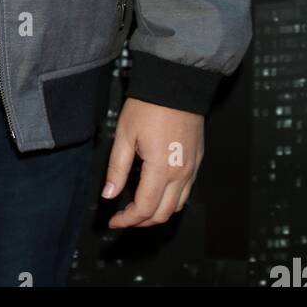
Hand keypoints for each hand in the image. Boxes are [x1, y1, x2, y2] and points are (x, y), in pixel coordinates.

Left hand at [101, 97, 203, 227]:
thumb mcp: (125, 135)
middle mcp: (181, 174)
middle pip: (162, 214)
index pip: (144, 209)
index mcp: (161, 170)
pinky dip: (171, 201)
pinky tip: (157, 193)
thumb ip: (116, 168)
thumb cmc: (148, 107)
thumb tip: (109, 194)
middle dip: (141, 222)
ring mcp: (192, 169)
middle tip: (123, 218)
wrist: (176, 85)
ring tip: (138, 210)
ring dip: (157, 213)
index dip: (127, 220)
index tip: (113, 221)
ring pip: (178, 206)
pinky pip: (187, 191)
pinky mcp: (197, 160)